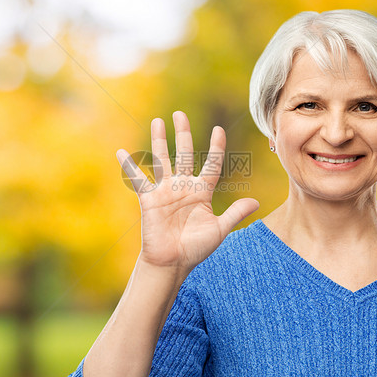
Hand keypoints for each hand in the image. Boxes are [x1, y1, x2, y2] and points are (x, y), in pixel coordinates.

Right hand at [117, 111, 259, 277]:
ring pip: (161, 160)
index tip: (218, 129)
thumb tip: (256, 202)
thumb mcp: (219, 229)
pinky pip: (138, 180)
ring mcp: (165, 191)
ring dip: (158, 140)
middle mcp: (183, 186)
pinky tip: (121, 152)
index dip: (216, 147)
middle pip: (183, 154)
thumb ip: (235, 213)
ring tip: (157, 121)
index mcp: (201, 192)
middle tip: (179, 114)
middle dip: (182, 133)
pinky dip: (129, 166)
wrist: (172, 263)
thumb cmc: (195, 248)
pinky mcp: (150, 199)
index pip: (211, 164)